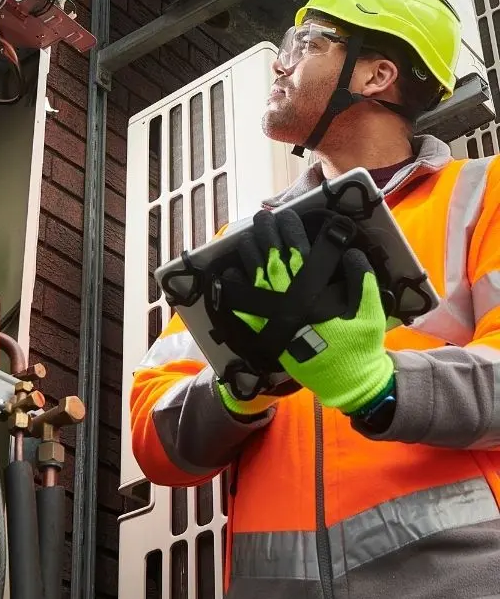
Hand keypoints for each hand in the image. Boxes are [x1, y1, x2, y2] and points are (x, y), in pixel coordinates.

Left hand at [224, 209, 393, 414]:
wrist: (346, 382)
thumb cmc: (359, 346)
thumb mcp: (370, 312)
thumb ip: (362, 281)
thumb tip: (351, 252)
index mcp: (315, 295)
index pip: (299, 254)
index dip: (292, 233)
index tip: (287, 216)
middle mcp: (290, 303)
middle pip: (273, 261)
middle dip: (267, 236)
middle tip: (262, 217)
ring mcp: (275, 318)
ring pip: (256, 278)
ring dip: (250, 255)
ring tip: (246, 235)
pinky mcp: (266, 333)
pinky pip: (244, 308)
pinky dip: (235, 290)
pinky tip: (228, 273)